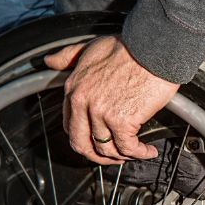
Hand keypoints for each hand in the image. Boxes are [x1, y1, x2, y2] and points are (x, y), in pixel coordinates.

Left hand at [44, 35, 179, 164]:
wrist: (153, 48)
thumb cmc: (129, 47)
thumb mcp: (90, 47)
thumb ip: (69, 56)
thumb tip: (50, 62)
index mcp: (74, 88)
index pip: (71, 126)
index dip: (85, 139)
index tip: (99, 141)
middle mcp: (83, 103)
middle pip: (83, 145)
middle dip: (99, 157)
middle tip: (114, 157)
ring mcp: (102, 113)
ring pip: (107, 150)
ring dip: (123, 157)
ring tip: (136, 153)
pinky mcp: (122, 121)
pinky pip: (128, 148)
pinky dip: (140, 153)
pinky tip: (148, 150)